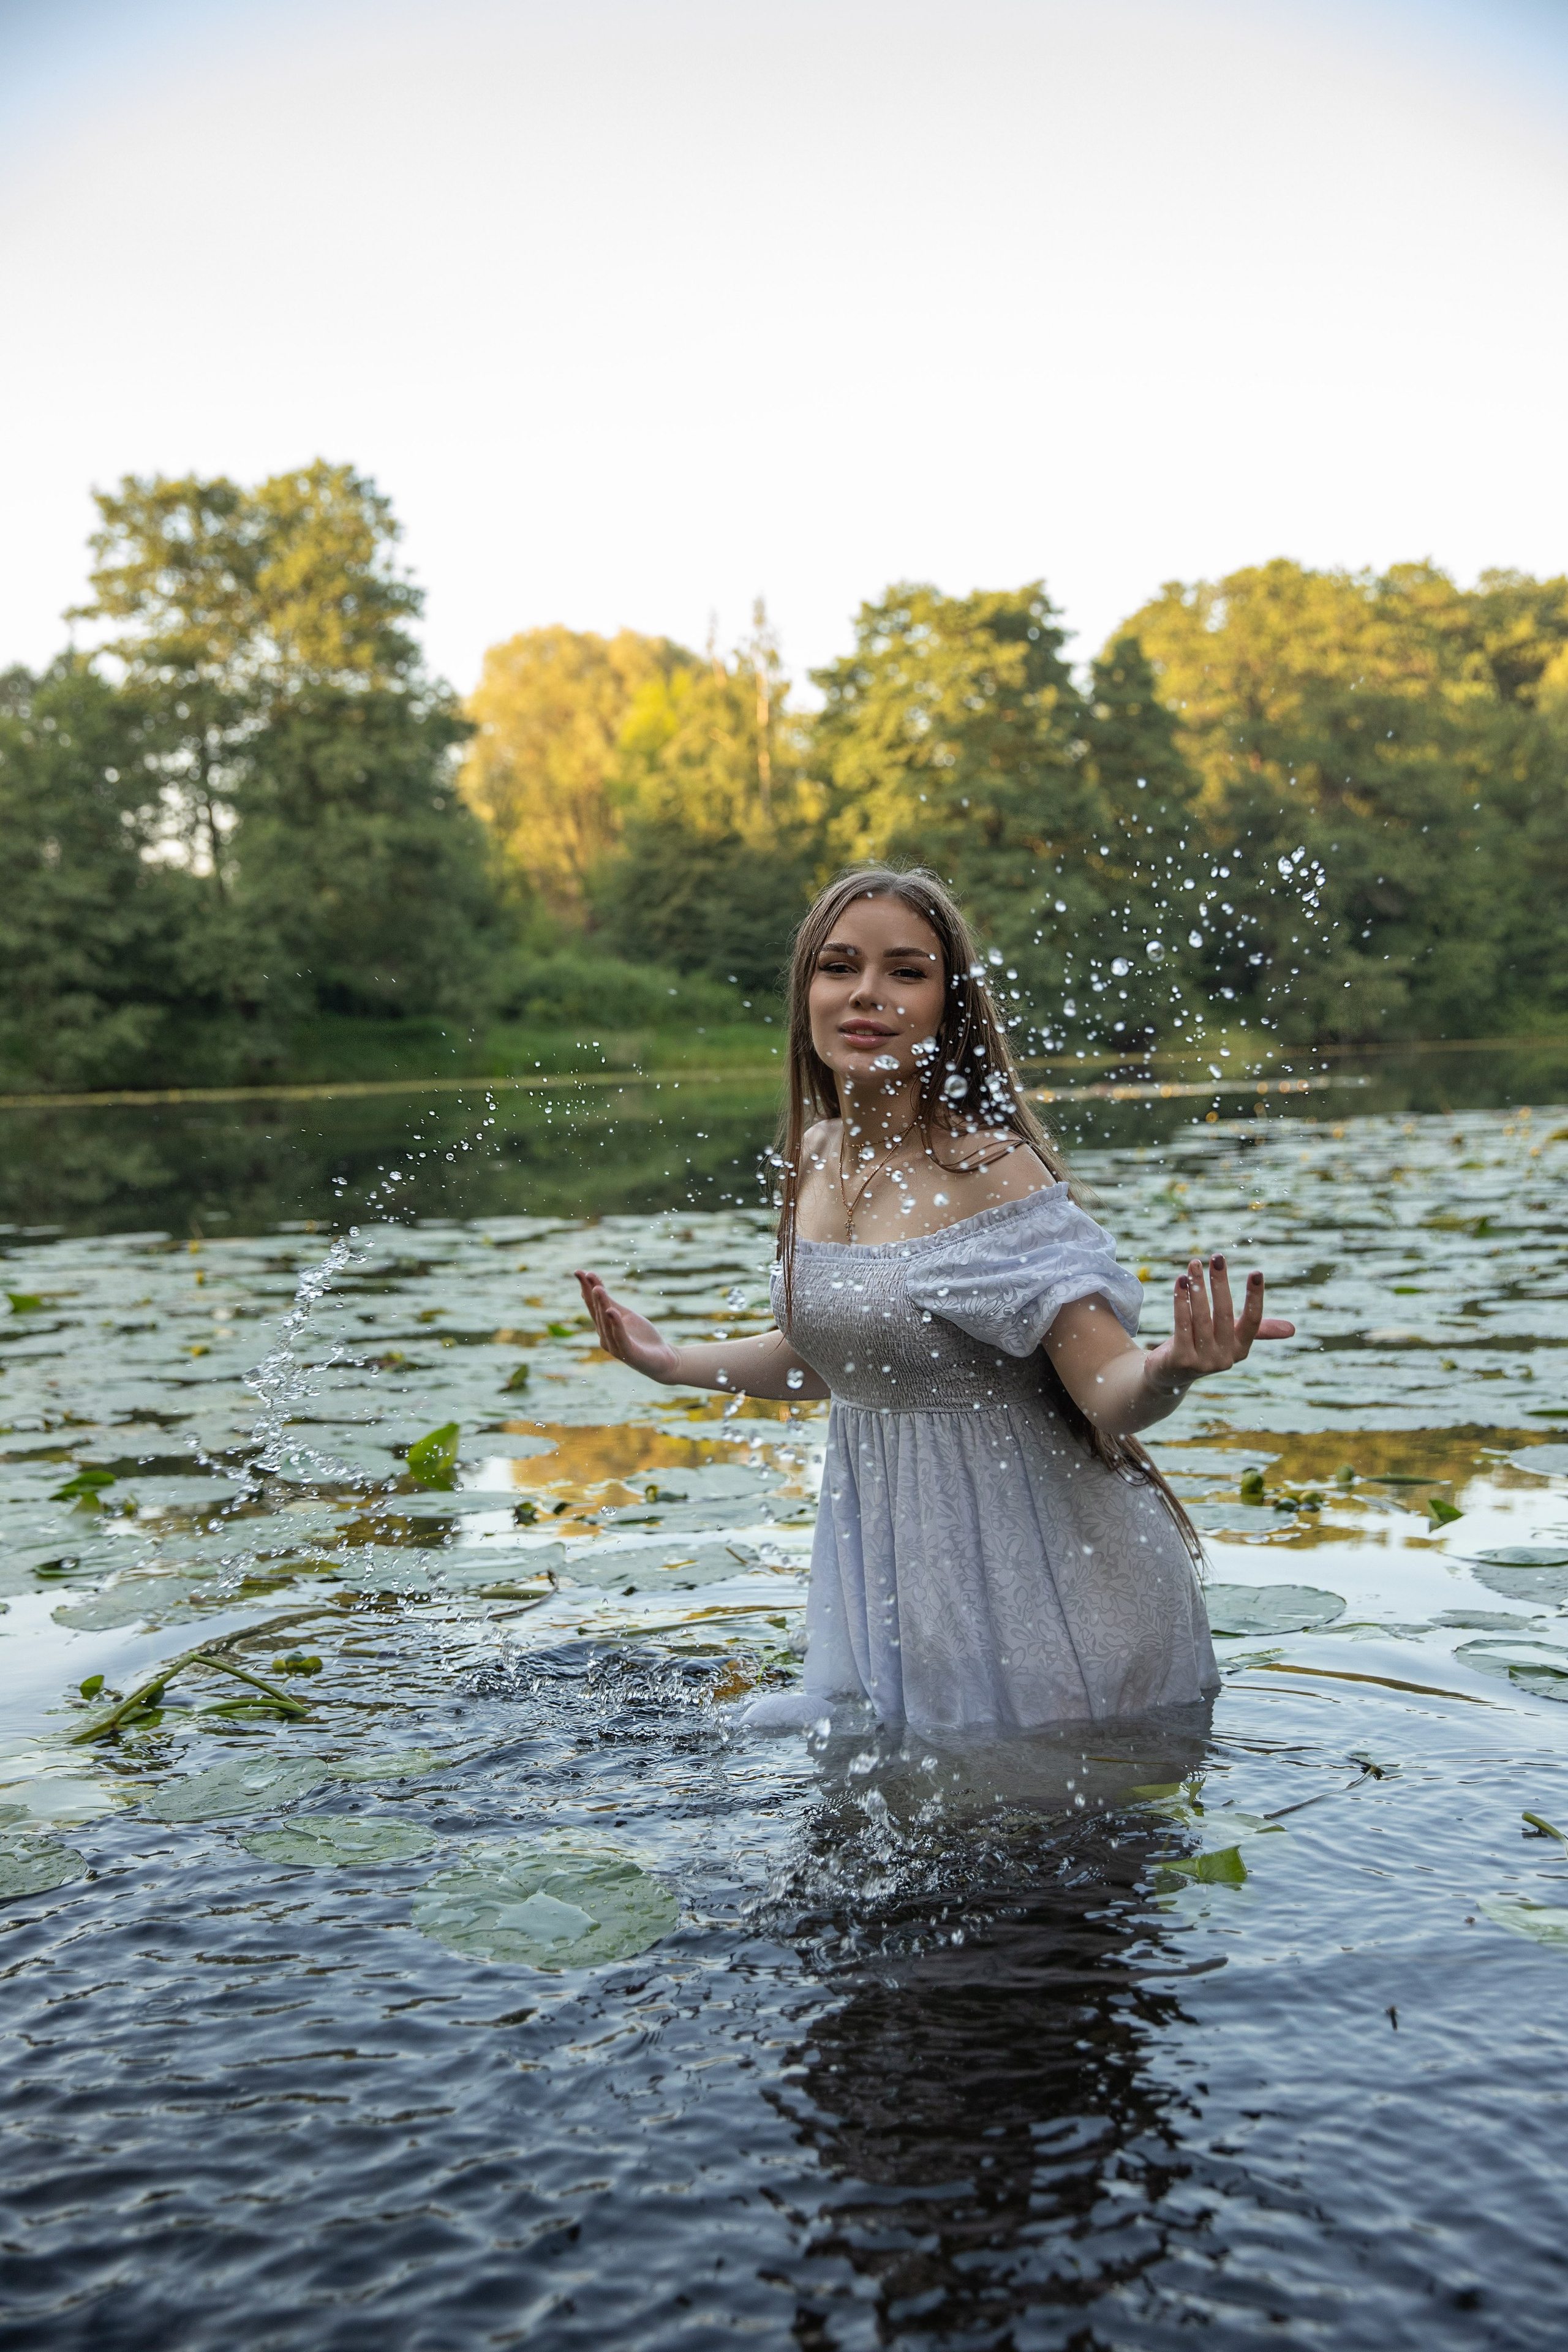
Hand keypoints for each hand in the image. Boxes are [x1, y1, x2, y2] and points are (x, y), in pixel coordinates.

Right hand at [574, 1270, 680, 1383]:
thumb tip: (595, 1286)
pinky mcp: (629, 1354)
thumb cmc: (642, 1337)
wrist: (663, 1359)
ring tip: (598, 1289)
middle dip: (591, 1294)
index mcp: (604, 1328)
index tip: (579, 1271)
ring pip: (607, 1323)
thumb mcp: (626, 1315)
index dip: (586, 1289)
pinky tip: (612, 1312)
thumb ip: (611, 1303)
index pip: (593, 1306)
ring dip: (602, 1305)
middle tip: (585, 1275)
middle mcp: (605, 1337)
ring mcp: (616, 1347)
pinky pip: (620, 1337)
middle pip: (597, 1313)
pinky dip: (616, 1324)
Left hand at [1141, 1255, 1294, 1395]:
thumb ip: (1258, 1330)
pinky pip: (1181, 1324)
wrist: (1170, 1375)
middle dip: (1220, 1284)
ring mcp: (1203, 1361)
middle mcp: (1225, 1358)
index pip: (1253, 1321)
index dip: (1255, 1298)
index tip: (1257, 1273)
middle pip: (1224, 1314)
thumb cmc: (1202, 1347)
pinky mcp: (1181, 1360)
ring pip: (1201, 1317)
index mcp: (1241, 1349)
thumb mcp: (1230, 1338)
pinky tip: (1180, 1282)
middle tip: (1217, 1258)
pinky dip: (1181, 1301)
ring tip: (1195, 1264)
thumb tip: (1292, 1330)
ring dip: (1198, 1288)